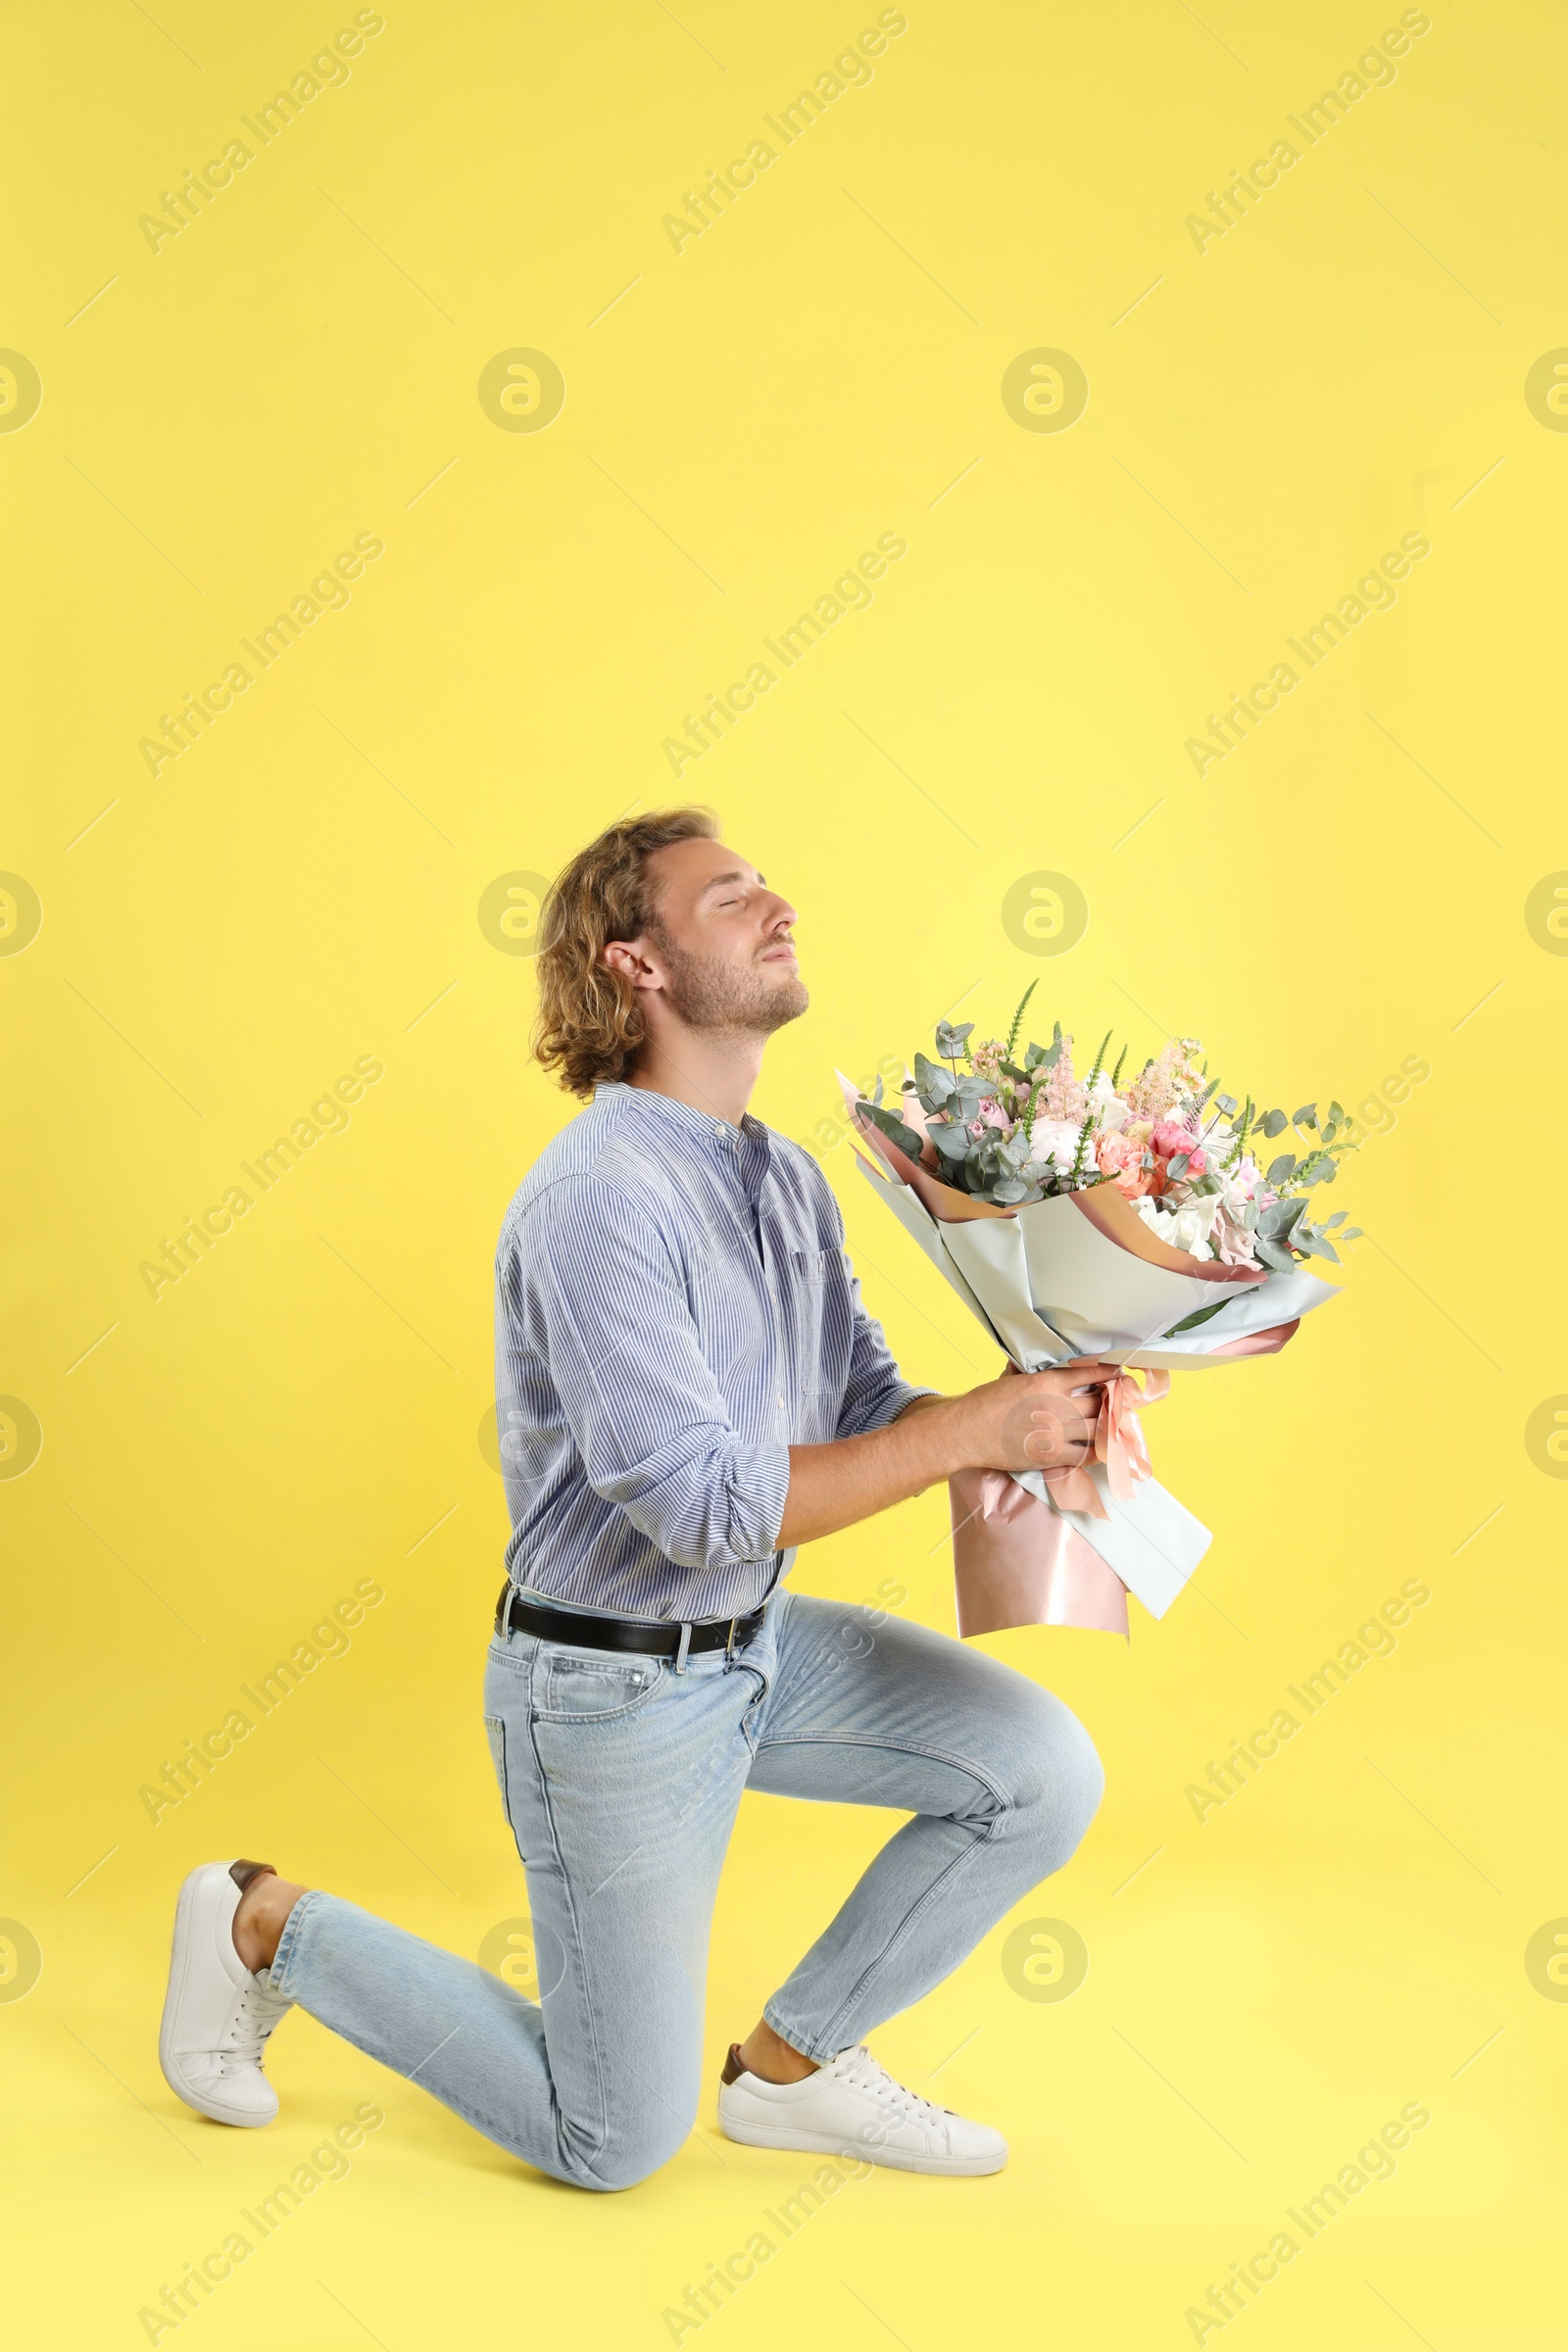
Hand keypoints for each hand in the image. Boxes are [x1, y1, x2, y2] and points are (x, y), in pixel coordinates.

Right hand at [949, 1362, 1118, 1475]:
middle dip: (1112, 1401)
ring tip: (1112, 1423)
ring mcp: (1057, 1433)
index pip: (1091, 1373)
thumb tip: (1032, 1360)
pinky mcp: (1052, 1456)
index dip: (1110, 1373)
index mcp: (1048, 1382)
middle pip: (1101, 1402)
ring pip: (1099, 1429)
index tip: (1119, 1374)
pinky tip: (1099, 1446)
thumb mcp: (1010, 1378)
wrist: (967, 1432)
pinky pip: (1087, 1455)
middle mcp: (1058, 1406)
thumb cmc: (984, 1403)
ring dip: (1108, 1426)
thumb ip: (1029, 1371)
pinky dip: (1096, 1450)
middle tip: (1117, 1400)